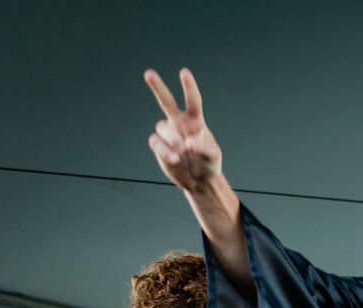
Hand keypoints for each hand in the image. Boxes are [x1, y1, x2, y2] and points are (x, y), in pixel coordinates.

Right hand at [145, 68, 222, 194]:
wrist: (199, 180)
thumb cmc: (209, 163)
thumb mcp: (213, 156)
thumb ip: (204, 147)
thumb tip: (188, 142)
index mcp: (195, 121)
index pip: (192, 101)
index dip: (189, 87)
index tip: (184, 73)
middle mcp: (179, 123)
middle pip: (166, 101)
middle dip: (157, 87)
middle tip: (148, 73)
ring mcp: (168, 134)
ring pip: (162, 127)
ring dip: (172, 138)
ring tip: (182, 151)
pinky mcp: (159, 146)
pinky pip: (156, 143)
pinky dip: (165, 150)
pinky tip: (175, 159)